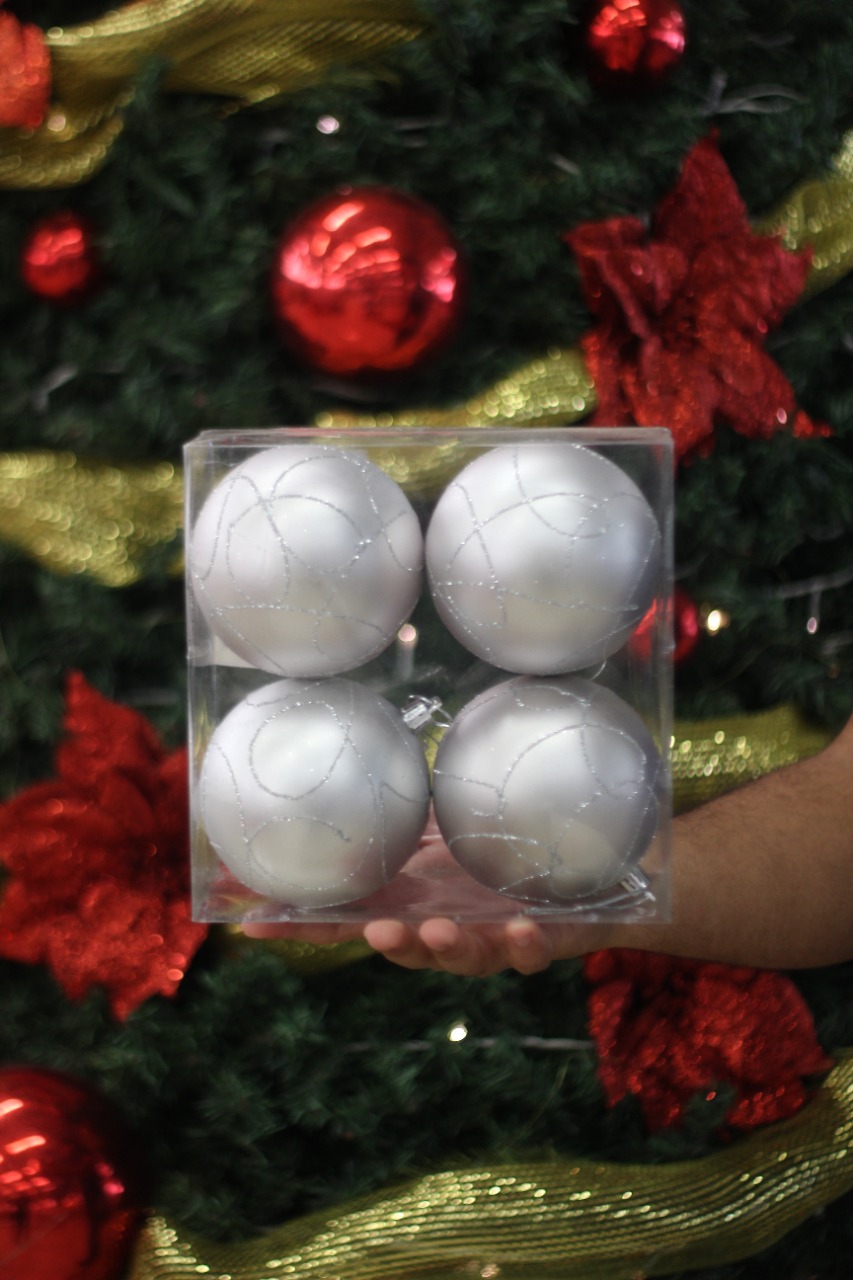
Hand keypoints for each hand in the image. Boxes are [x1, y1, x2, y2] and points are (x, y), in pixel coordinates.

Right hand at [243, 812, 609, 974]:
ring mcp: (491, 939)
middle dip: (388, 944)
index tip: (250, 924)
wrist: (582, 875)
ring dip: (448, 949)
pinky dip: (524, 945)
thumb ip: (402, 812)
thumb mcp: (444, 824)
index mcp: (412, 901)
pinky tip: (520, 927)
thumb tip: (353, 770)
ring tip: (438, 932)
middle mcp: (444, 926)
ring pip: (464, 957)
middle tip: (375, 930)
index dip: (302, 924)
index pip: (348, 918)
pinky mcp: (540, 944)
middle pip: (403, 948)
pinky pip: (531, 952)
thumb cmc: (499, 850)